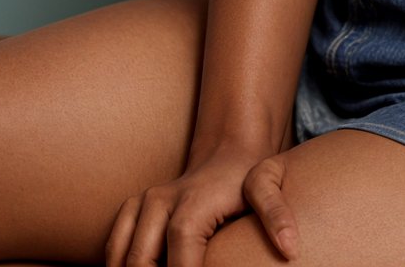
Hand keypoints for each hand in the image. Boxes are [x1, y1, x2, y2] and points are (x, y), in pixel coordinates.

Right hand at [105, 142, 299, 265]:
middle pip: (141, 262)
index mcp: (190, 206)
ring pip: (121, 256)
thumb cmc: (246, 175)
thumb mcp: (267, 187)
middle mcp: (159, 202)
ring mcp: (142, 203)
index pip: (178, 265)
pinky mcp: (134, 208)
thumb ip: (276, 212)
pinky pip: (114, 245)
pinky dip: (120, 264)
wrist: (228, 150)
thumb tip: (290, 249)